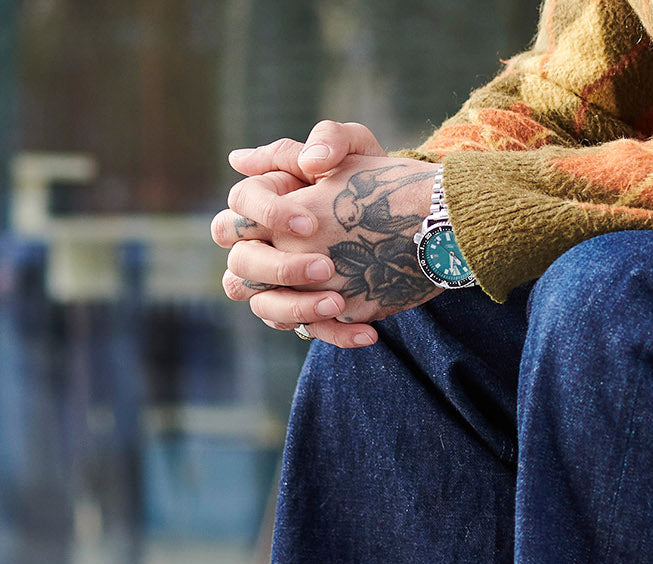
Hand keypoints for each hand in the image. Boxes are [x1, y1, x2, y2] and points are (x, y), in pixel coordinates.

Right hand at [213, 121, 441, 347]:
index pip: (240, 206)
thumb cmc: (372, 177)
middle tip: (325, 267)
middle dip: (278, 268)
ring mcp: (283, 283)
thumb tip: (281, 159)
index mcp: (264, 200)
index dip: (267, 215)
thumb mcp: (357, 148)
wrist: (411, 220)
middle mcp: (263, 244)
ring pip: (264, 305)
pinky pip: (311, 331)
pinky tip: (369, 332)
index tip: (310, 224)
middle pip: (241, 262)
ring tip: (340, 303)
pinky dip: (337, 334)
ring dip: (297, 308)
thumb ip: (327, 140)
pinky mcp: (312, 310)